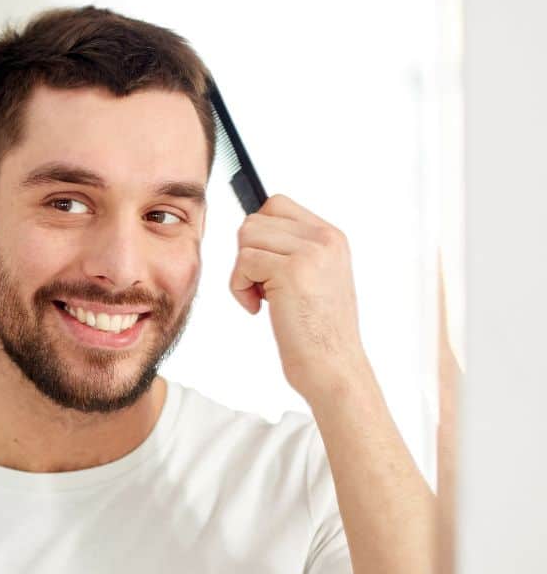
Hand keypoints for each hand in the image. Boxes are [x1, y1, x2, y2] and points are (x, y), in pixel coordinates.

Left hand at [230, 195, 368, 398]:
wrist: (333, 368)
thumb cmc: (317, 332)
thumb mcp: (315, 278)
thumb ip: (292, 249)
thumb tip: (251, 228)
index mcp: (331, 237)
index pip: (276, 205)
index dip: (259, 236)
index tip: (265, 269)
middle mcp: (325, 238)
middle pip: (255, 220)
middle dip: (247, 255)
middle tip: (264, 287)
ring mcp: (311, 252)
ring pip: (246, 236)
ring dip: (243, 272)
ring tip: (264, 298)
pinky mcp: (292, 270)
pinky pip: (243, 262)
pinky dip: (239, 288)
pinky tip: (260, 309)